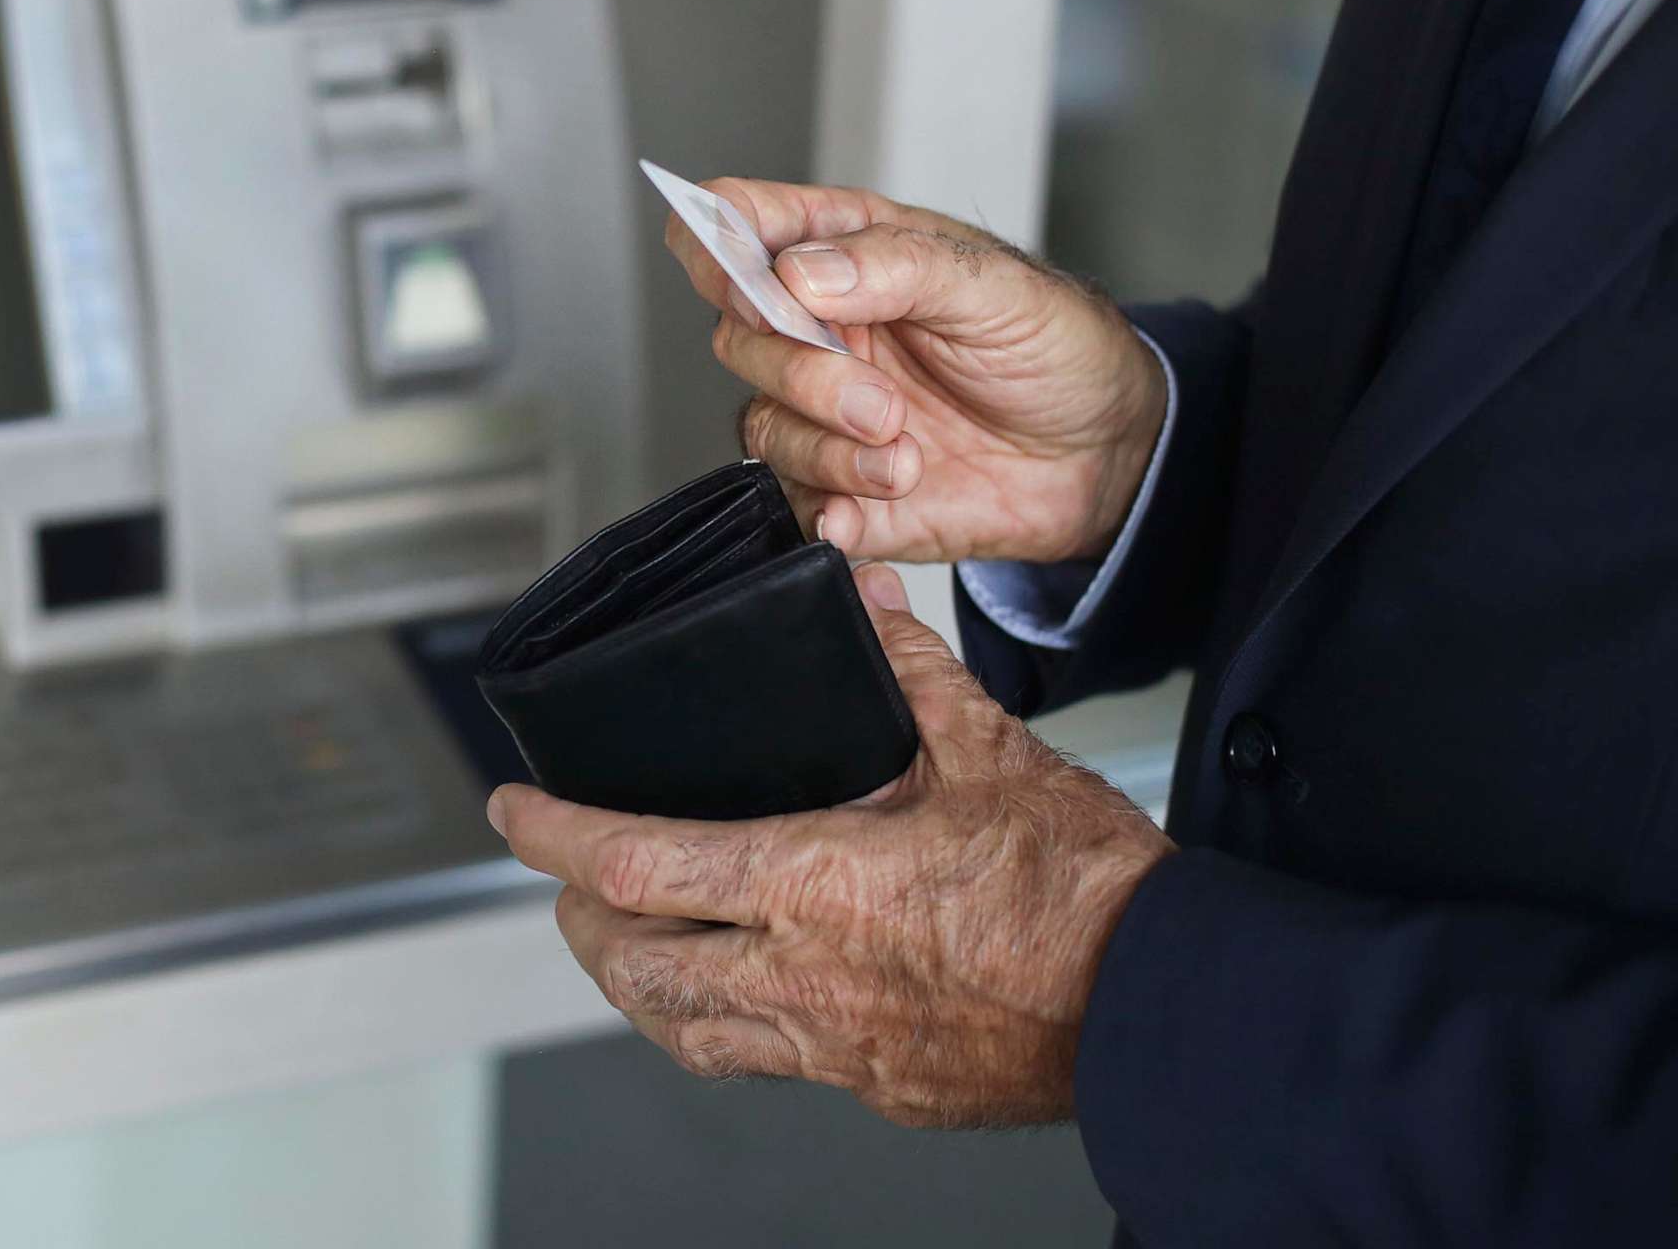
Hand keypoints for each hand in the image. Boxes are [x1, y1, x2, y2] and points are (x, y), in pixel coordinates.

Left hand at [487, 564, 1172, 1127]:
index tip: (512, 808)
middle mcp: (803, 977)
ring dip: (635, 981)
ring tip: (626, 934)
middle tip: (565, 875)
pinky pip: (762, 1061)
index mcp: (814, 883)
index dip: (552, 835)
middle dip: (580, 918)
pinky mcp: (877, 1087)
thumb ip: (905, 670)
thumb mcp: (988, 750)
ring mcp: (836, 1046)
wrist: (1167, 1006)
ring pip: (683, 1030)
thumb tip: (861, 593)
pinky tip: (735, 989)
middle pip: (633, 966)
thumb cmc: (1086, 889)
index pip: (634, 862)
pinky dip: (717, 1021)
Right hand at [669, 180, 1164, 564]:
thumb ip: (897, 266)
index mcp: (847, 254)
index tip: (755, 286)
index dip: (717, 246)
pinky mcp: (840, 486)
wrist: (1107, 455)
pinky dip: (831, 508)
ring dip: (827, 450)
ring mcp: (824, 410)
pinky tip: (887, 499)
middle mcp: (821, 329)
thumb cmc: (1057, 349)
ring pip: (761, 425)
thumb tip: (797, 274)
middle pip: (736, 335)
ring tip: (906, 457)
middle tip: (883, 402)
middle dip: (802, 375)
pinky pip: (794, 502)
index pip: (734, 224)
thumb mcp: (997, 288)